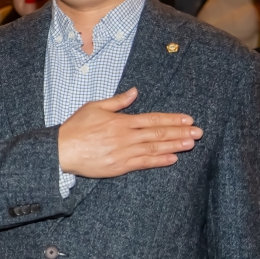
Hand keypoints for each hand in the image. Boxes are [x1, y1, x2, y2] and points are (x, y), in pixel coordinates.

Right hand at [58, 88, 201, 178]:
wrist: (61, 150)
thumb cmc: (75, 128)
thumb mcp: (94, 107)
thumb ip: (117, 101)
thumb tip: (135, 92)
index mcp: (121, 121)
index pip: (152, 119)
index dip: (171, 119)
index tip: (187, 119)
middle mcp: (125, 136)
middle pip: (158, 134)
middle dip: (180, 132)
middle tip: (198, 132)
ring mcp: (123, 152)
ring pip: (154, 148)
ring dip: (174, 146)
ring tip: (191, 144)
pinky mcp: (119, 167)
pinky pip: (143, 163)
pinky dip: (158, 161)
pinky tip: (172, 159)